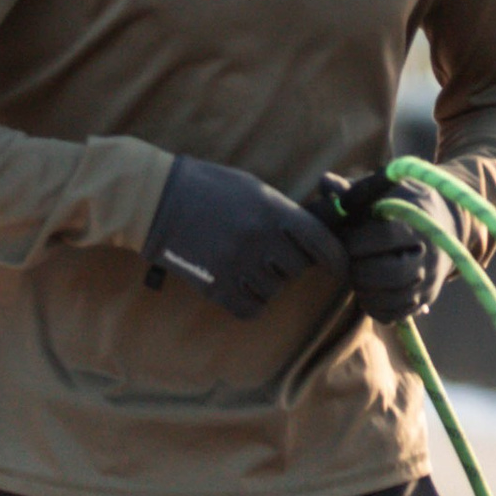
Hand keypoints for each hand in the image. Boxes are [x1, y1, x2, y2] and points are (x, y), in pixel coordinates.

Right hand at [143, 158, 350, 320]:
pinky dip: (248, 301)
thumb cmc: (207, 187)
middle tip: (267, 250)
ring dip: (266, 281)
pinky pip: (250, 308)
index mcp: (273, 211)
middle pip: (297, 269)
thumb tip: (315, 232)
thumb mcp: (253, 188)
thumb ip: (284, 212)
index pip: (322, 244)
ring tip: (243, 260)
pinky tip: (235, 283)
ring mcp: (238, 265)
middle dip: (288, 263)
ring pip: (274, 290)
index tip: (340, 267)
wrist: (155, 200)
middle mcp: (261, 240)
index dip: (337, 259)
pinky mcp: (215, 287)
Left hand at [324, 167, 457, 324]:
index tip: (343, 235)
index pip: (385, 237)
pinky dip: (373, 306)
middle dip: (359, 267)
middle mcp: (430, 256)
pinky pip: (392, 315)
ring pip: (390, 298)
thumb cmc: (404, 202)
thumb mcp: (384, 190)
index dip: (357, 239)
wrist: (444, 223)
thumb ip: (354, 190)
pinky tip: (367, 288)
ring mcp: (429, 282)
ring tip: (356, 271)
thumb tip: (324, 182)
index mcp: (420, 224)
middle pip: (390, 273)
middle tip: (347, 258)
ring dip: (363, 288)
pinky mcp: (424, 300)